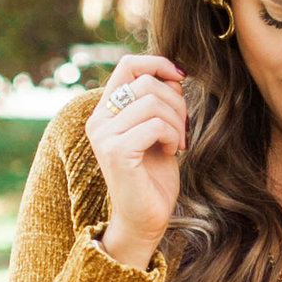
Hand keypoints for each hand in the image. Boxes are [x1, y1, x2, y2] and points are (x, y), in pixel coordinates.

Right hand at [90, 53, 186, 269]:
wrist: (145, 218)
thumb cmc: (153, 176)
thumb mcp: (157, 129)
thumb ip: (158, 101)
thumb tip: (174, 72)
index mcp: (106, 111)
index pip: (128, 64)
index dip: (158, 62)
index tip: (181, 77)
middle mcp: (98, 120)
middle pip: (146, 83)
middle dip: (176, 101)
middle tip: (183, 128)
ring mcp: (104, 136)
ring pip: (152, 101)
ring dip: (176, 120)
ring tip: (177, 142)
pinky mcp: (116, 152)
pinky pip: (154, 124)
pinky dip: (171, 135)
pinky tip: (171, 151)